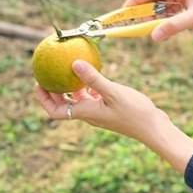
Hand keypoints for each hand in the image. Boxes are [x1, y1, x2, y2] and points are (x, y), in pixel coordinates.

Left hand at [35, 60, 192, 173]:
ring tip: (68, 72)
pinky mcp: (110, 110)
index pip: (56, 110)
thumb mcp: (114, 93)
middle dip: (53, 91)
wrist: (154, 128)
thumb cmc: (135, 113)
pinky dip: (88, 88)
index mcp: (86, 112)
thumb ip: (94, 79)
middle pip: (64, 105)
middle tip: (48, 75)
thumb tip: (74, 64)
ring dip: (70, 89)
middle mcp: (90, 114)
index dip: (44, 98)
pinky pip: (92, 98)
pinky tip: (93, 76)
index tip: (38, 83)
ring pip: (78, 101)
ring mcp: (100, 113)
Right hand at [123, 0, 192, 46]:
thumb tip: (153, 36)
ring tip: (150, 28)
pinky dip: (167, 14)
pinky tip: (166, 24)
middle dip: (144, 11)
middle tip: (134, 26)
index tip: (120, 14)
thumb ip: (173, 27)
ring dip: (156, 14)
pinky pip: (171, 4)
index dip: (133, 3)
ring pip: (162, 1)